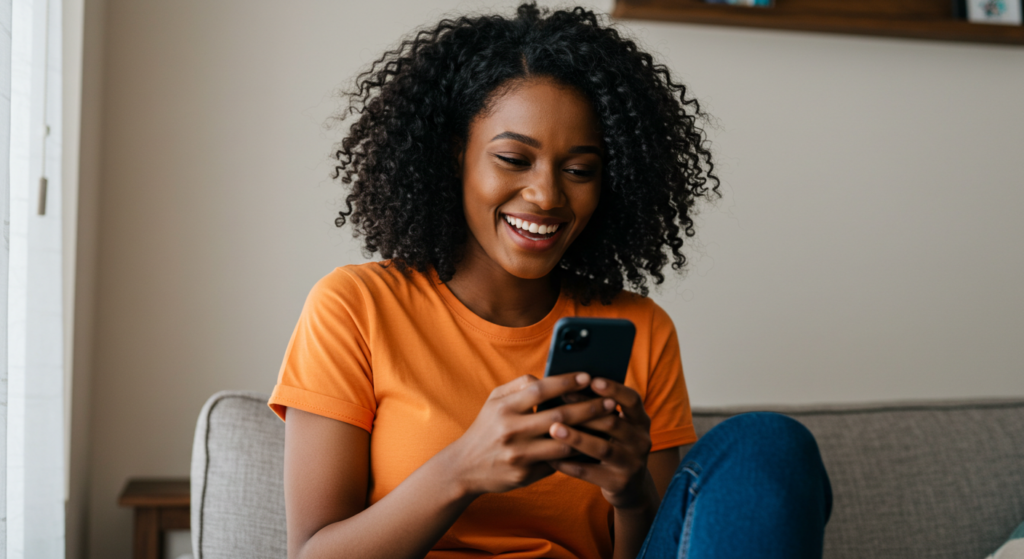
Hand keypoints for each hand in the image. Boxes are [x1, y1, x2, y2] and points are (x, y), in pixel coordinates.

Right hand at [445, 373, 616, 497]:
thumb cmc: (486, 428)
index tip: (588, 376)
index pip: (539, 390)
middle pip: (558, 417)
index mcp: (503, 408)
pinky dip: (578, 453)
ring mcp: (518, 455)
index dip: (566, 382)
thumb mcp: (494, 401)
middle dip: (588, 408)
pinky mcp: (524, 475)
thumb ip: (519, 386)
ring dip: (590, 433)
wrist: (464, 468)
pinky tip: (595, 444)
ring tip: (610, 423)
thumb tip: (548, 377)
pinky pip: (558, 463)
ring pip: (563, 443)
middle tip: (610, 401)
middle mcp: (510, 431)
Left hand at [547, 378, 653, 509]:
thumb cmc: (612, 444)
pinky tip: (551, 458)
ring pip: (602, 448)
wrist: (629, 487)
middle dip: (585, 412)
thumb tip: (564, 386)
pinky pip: (590, 473)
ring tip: (553, 429)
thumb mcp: (615, 426)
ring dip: (577, 437)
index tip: (592, 380)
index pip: (633, 400)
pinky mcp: (619, 483)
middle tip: (560, 402)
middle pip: (613, 422)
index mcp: (641, 421)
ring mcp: (632, 463)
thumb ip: (597, 408)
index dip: (614, 389)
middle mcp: (641, 440)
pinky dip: (569, 465)